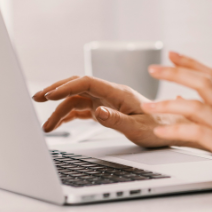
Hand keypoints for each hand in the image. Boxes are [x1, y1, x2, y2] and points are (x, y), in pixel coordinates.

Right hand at [32, 75, 192, 147]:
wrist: (174, 128)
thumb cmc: (160, 129)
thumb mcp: (139, 128)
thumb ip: (117, 120)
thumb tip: (97, 111)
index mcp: (119, 92)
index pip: (87, 83)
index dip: (66, 87)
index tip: (49, 95)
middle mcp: (111, 92)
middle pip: (78, 85)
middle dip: (56, 90)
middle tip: (36, 98)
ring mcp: (108, 100)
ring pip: (78, 99)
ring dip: (60, 108)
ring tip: (45, 126)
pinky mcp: (107, 109)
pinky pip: (83, 108)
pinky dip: (69, 114)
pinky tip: (58, 123)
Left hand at [143, 52, 211, 198]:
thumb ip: (208, 111)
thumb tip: (180, 96)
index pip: (211, 75)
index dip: (191, 62)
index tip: (171, 54)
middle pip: (203, 82)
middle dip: (176, 73)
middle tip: (154, 69)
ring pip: (197, 106)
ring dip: (169, 104)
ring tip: (149, 105)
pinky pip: (198, 133)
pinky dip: (178, 130)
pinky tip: (163, 131)